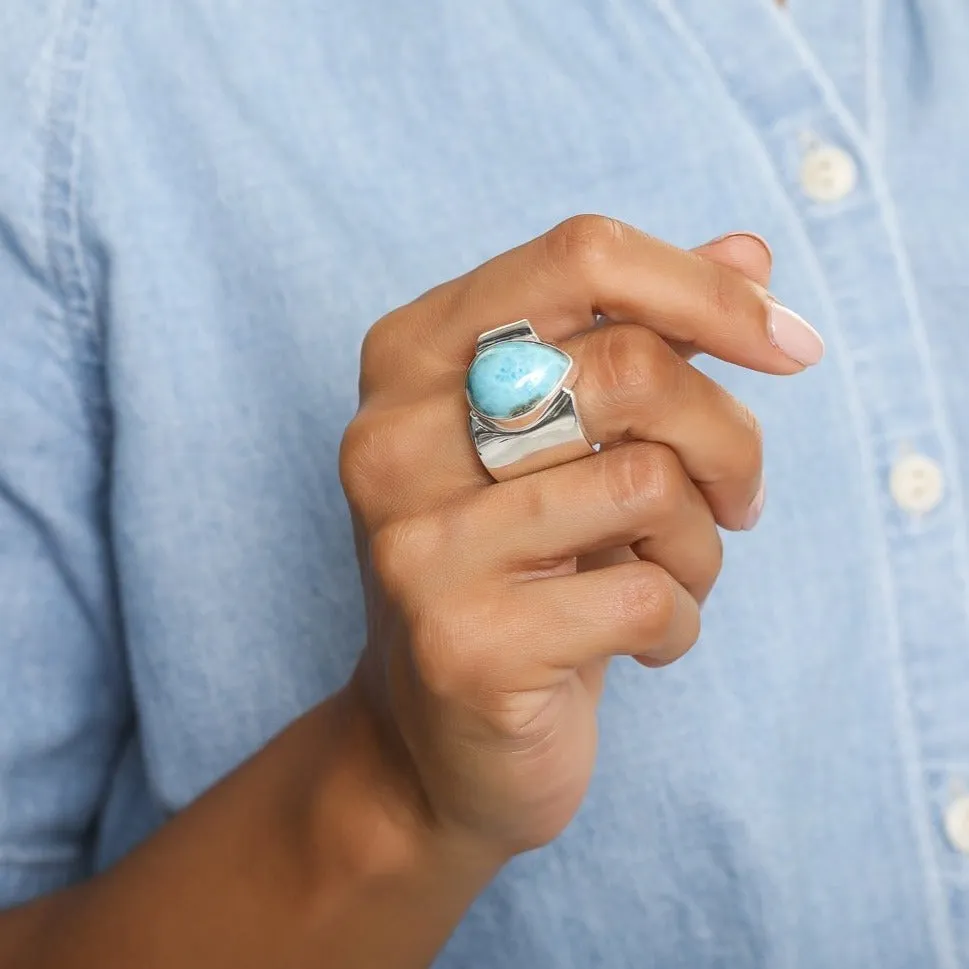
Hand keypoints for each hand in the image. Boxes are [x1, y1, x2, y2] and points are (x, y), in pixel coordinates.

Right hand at [340, 216, 821, 859]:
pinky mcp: (462, 643)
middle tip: (736, 496)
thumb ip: (645, 335)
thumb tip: (751, 252)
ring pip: (649, 483)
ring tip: (672, 577)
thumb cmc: (515, 569)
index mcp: (410, 357)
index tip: (786, 347)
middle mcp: (391, 438)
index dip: (706, 291)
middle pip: (631, 367)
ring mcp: (416, 543)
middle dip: (727, 437)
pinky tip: (643, 643)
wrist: (432, 739)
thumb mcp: (565, 442)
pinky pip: (646, 597)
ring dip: (701, 542)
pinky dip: (681, 621)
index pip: (580, 255)